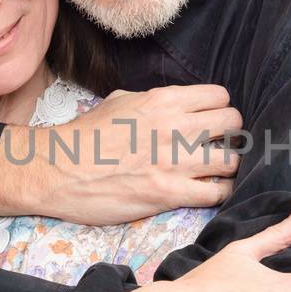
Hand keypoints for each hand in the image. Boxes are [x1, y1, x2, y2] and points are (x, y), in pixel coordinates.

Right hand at [0, 84, 242, 223]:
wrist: (57, 170)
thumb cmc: (85, 136)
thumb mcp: (121, 101)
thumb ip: (156, 101)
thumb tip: (179, 105)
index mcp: (163, 100)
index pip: (220, 97)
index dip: (220, 110)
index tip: (213, 122)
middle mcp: (175, 127)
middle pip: (233, 124)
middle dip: (230, 135)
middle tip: (218, 146)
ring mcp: (174, 162)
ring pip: (231, 160)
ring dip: (226, 167)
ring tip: (215, 172)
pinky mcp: (169, 194)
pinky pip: (217, 193)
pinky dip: (218, 193)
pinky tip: (207, 192)